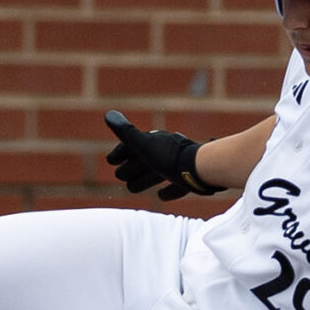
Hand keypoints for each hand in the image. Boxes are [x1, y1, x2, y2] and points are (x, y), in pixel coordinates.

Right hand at [102, 110, 217, 199]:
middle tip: (120, 175)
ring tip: (132, 188)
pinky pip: (176, 186)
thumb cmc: (169, 157)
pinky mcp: (191, 181)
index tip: (110, 160)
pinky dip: (167, 190)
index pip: (134, 145)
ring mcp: (180, 166)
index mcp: (156, 142)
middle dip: (131, 166)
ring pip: (157, 173)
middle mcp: (168, 151)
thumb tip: (108, 114)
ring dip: (144, 179)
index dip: (121, 152)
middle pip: (145, 160)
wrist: (202, 169)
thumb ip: (126, 133)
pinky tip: (161, 196)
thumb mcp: (143, 145)